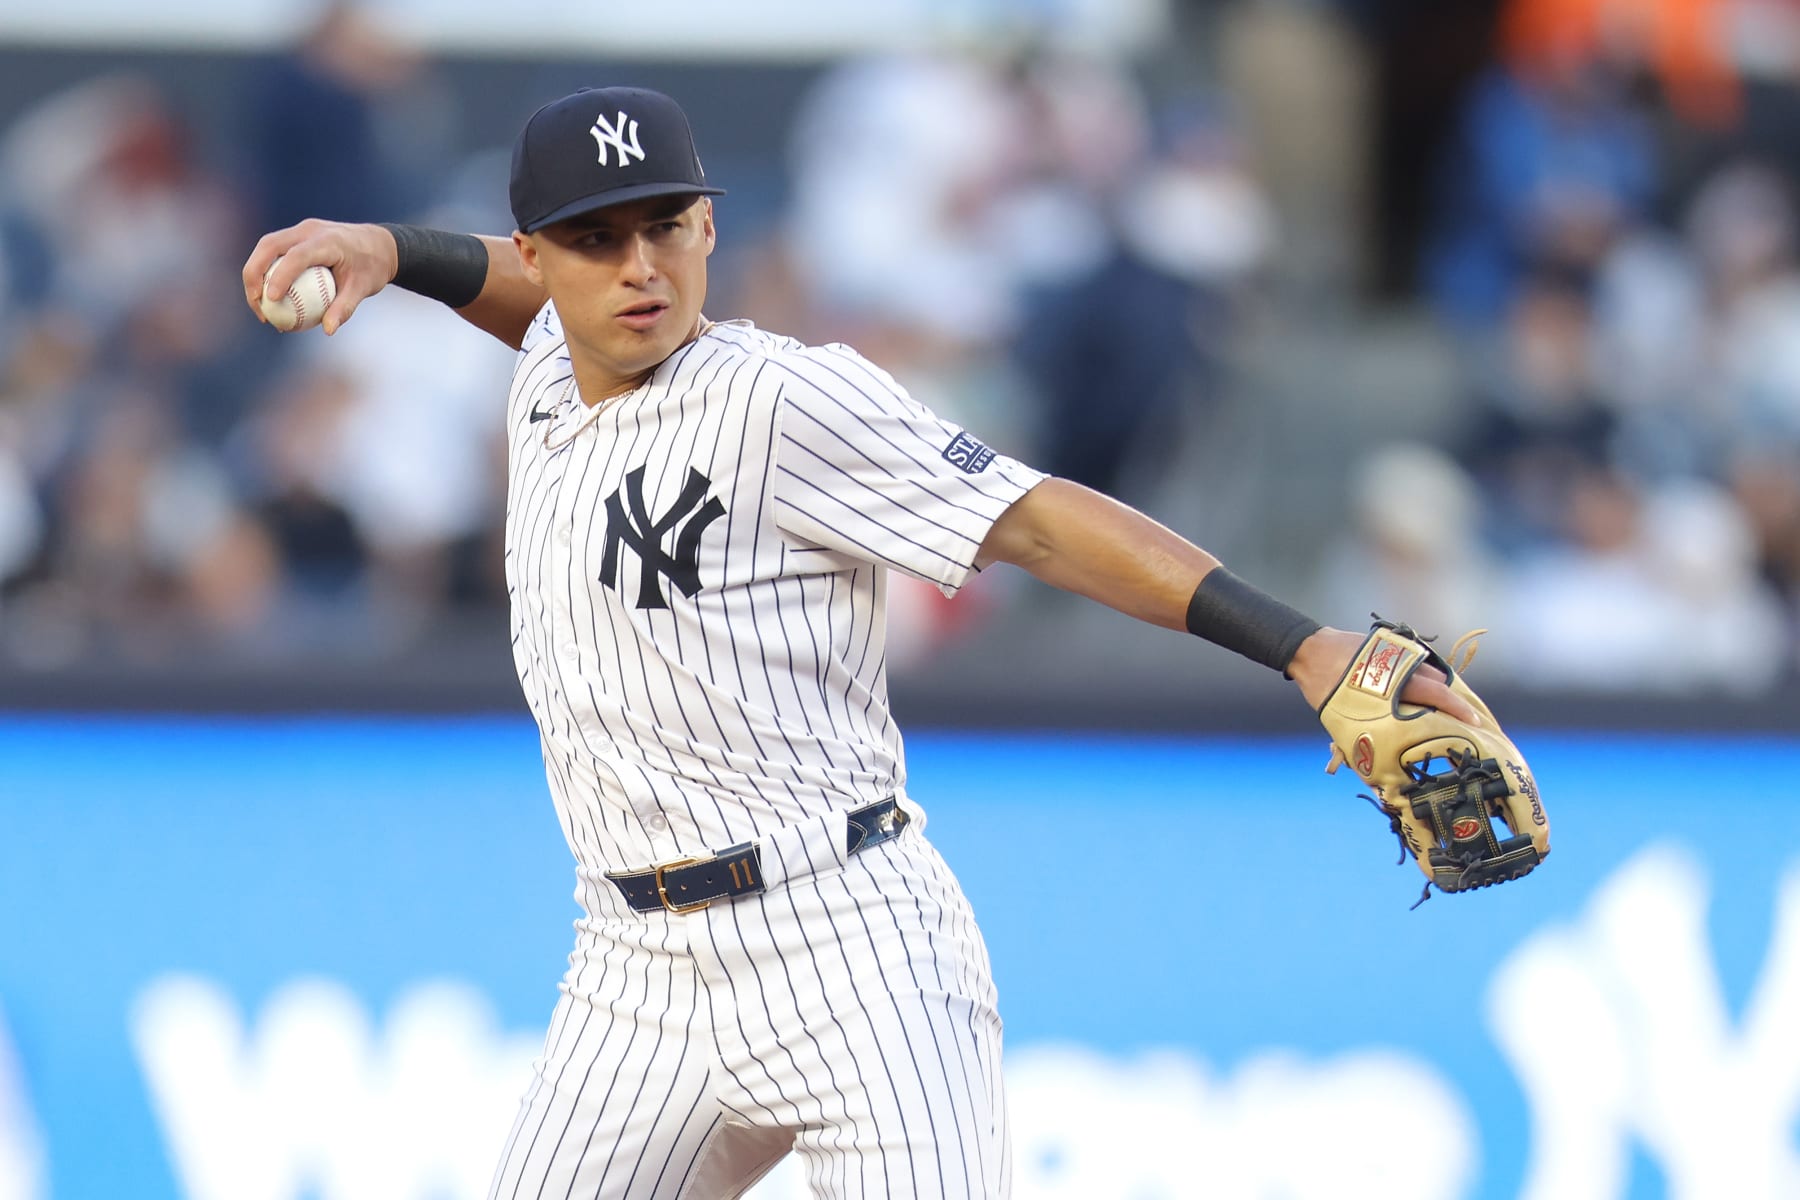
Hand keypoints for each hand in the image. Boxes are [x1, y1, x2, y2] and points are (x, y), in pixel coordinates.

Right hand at [242, 220, 398, 335]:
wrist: (379, 244)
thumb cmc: (372, 267)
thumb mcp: (364, 288)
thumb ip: (345, 308)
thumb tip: (328, 331)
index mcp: (328, 240)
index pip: (297, 256)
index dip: (280, 276)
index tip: (271, 299)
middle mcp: (310, 230)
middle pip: (269, 245)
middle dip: (254, 273)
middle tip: (256, 303)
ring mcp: (301, 229)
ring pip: (266, 246)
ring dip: (255, 272)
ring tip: (258, 304)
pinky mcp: (297, 234)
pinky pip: (274, 250)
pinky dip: (266, 270)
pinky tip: (267, 297)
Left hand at [1287, 627, 1479, 723]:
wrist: (1310, 651)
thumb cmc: (1324, 688)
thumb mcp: (1342, 717)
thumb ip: (1362, 738)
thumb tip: (1373, 767)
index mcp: (1394, 684)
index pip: (1438, 696)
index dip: (1459, 710)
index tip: (1474, 722)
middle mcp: (1401, 666)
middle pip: (1438, 684)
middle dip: (1454, 702)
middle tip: (1466, 718)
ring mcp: (1396, 653)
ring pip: (1427, 670)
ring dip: (1437, 686)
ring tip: (1444, 704)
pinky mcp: (1388, 645)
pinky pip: (1412, 660)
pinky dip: (1420, 673)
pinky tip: (1421, 685)